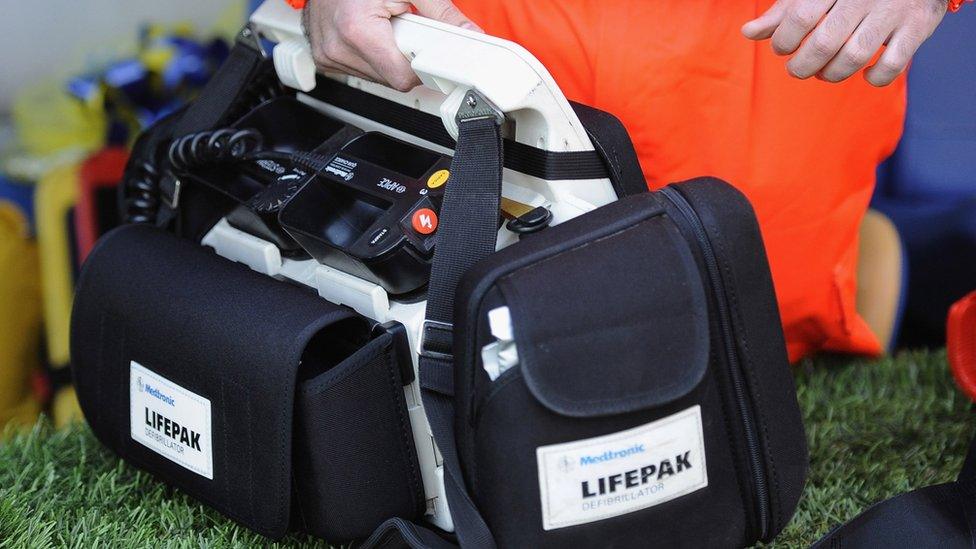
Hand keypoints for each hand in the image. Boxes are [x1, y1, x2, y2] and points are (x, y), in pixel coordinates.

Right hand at [304, 0, 481, 91]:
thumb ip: (443, 13)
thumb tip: (470, 34)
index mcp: (357, 29)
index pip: (404, 77)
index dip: (423, 65)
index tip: (430, 53)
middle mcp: (339, 48)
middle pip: (392, 79)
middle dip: (405, 57)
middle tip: (403, 29)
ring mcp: (329, 56)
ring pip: (378, 78)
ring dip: (388, 57)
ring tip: (383, 27)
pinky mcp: (325, 59)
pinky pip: (361, 72)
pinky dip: (372, 57)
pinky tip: (370, 35)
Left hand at [742, 0, 947, 85]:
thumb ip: (784, 11)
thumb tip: (748, 32)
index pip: (800, 17)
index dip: (784, 40)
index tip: (783, 47)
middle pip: (824, 42)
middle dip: (802, 66)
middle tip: (797, 69)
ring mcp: (893, 9)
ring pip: (854, 56)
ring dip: (832, 74)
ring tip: (823, 73)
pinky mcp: (918, 26)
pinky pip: (893, 64)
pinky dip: (876, 78)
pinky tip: (866, 74)